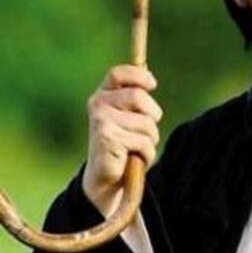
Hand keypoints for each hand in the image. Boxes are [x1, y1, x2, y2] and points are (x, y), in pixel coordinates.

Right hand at [82, 64, 162, 215]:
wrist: (106, 178)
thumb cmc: (123, 144)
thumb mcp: (130, 117)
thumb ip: (136, 99)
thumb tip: (150, 79)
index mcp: (103, 95)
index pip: (118, 73)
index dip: (138, 75)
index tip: (152, 84)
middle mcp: (98, 104)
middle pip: (139, 96)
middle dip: (152, 115)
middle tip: (146, 130)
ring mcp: (101, 121)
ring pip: (146, 123)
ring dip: (150, 140)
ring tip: (136, 148)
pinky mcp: (108, 138)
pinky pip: (143, 142)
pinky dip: (146, 154)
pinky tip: (132, 158)